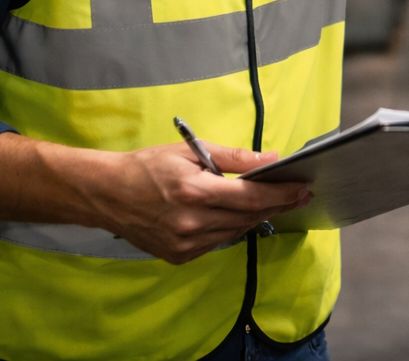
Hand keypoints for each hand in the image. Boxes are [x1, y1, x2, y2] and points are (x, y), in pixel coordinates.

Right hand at [0, 133, 309, 267]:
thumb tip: (271, 158)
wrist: (106, 194)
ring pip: (235, 232)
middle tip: (297, 194)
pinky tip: (235, 215)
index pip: (251, 196)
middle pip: (248, 216)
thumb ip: (234, 158)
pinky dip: (230, 229)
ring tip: (270, 202)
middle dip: (276, 204)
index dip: (281, 193)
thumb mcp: (191, 151)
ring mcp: (185, 244)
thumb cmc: (147, 166)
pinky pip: (217, 243)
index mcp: (195, 191)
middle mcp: (192, 222)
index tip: (302, 188)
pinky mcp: (178, 256)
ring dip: (255, 217)